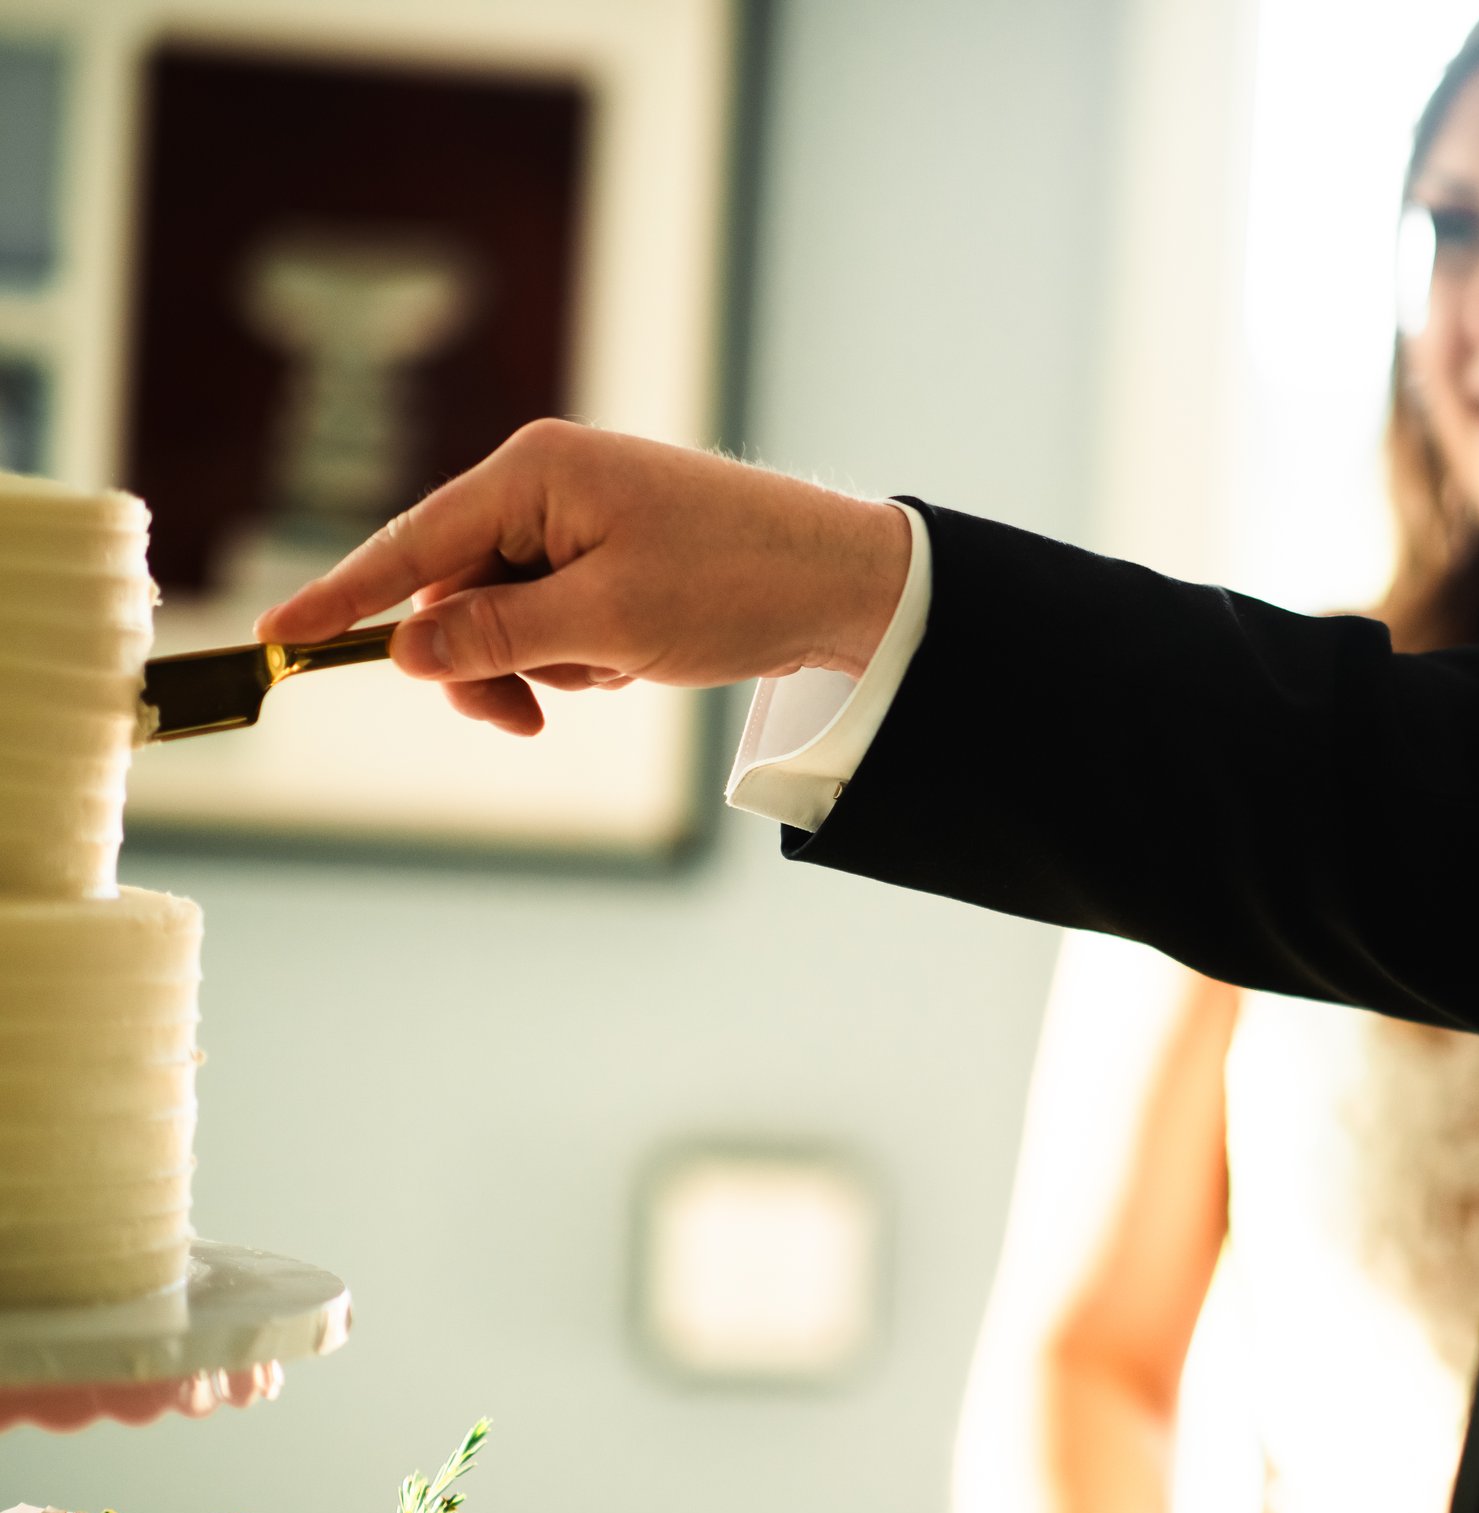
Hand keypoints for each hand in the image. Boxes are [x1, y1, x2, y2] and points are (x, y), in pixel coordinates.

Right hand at [255, 420, 912, 734]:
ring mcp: (578, 517)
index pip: (413, 542)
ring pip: (505, 617)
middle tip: (533, 716)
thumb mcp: (606, 623)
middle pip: (455, 591)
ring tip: (625, 663)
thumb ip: (495, 636)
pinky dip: (585, 655)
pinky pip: (555, 621)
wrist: (844, 582)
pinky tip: (643, 656)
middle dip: (489, 660)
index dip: (345, 597)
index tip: (276, 636)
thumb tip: (408, 650)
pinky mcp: (608, 553)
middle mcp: (547, 482)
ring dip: (550, 662)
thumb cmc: (735, 584)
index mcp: (536, 472)